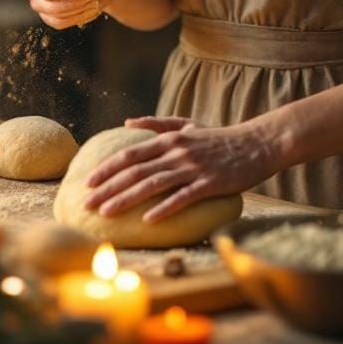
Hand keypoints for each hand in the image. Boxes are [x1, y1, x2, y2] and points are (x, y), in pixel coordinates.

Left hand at [84, 115, 281, 222]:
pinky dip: (164, 208)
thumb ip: (158, 124)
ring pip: (153, 184)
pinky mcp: (210, 183)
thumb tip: (128, 122)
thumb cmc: (219, 138)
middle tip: (86, 204)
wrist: (256, 144)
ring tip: (106, 213)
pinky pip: (183, 197)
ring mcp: (193, 167)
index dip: (107, 168)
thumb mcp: (188, 125)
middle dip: (108, 188)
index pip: (130, 154)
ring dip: (127, 199)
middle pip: (136, 171)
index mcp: (170, 140)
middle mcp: (177, 152)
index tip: (87, 182)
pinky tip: (148, 220)